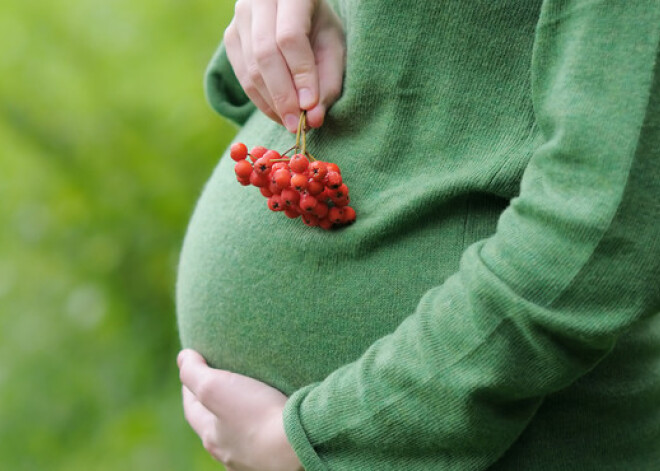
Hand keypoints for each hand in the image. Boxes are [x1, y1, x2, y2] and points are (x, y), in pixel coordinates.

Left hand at [177, 349, 302, 470]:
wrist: (300, 443)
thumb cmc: (257, 414)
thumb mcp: (216, 387)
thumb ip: (193, 372)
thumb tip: (183, 357)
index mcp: (211, 438)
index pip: (192, 409)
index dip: (190, 387)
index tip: (194, 368)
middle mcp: (229, 454)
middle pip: (215, 425)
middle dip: (215, 405)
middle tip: (222, 383)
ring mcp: (253, 460)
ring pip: (240, 436)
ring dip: (240, 419)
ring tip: (251, 401)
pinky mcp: (278, 460)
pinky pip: (265, 441)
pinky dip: (263, 428)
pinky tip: (274, 420)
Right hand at [223, 0, 344, 131]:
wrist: (292, 9)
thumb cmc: (319, 26)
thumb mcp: (334, 46)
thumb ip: (328, 81)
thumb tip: (313, 119)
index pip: (290, 38)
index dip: (300, 75)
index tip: (310, 106)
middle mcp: (258, 0)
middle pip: (264, 55)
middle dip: (282, 96)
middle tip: (297, 124)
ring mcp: (240, 18)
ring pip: (250, 68)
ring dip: (272, 102)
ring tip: (291, 122)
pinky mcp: (230, 37)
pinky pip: (242, 76)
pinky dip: (261, 100)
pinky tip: (278, 112)